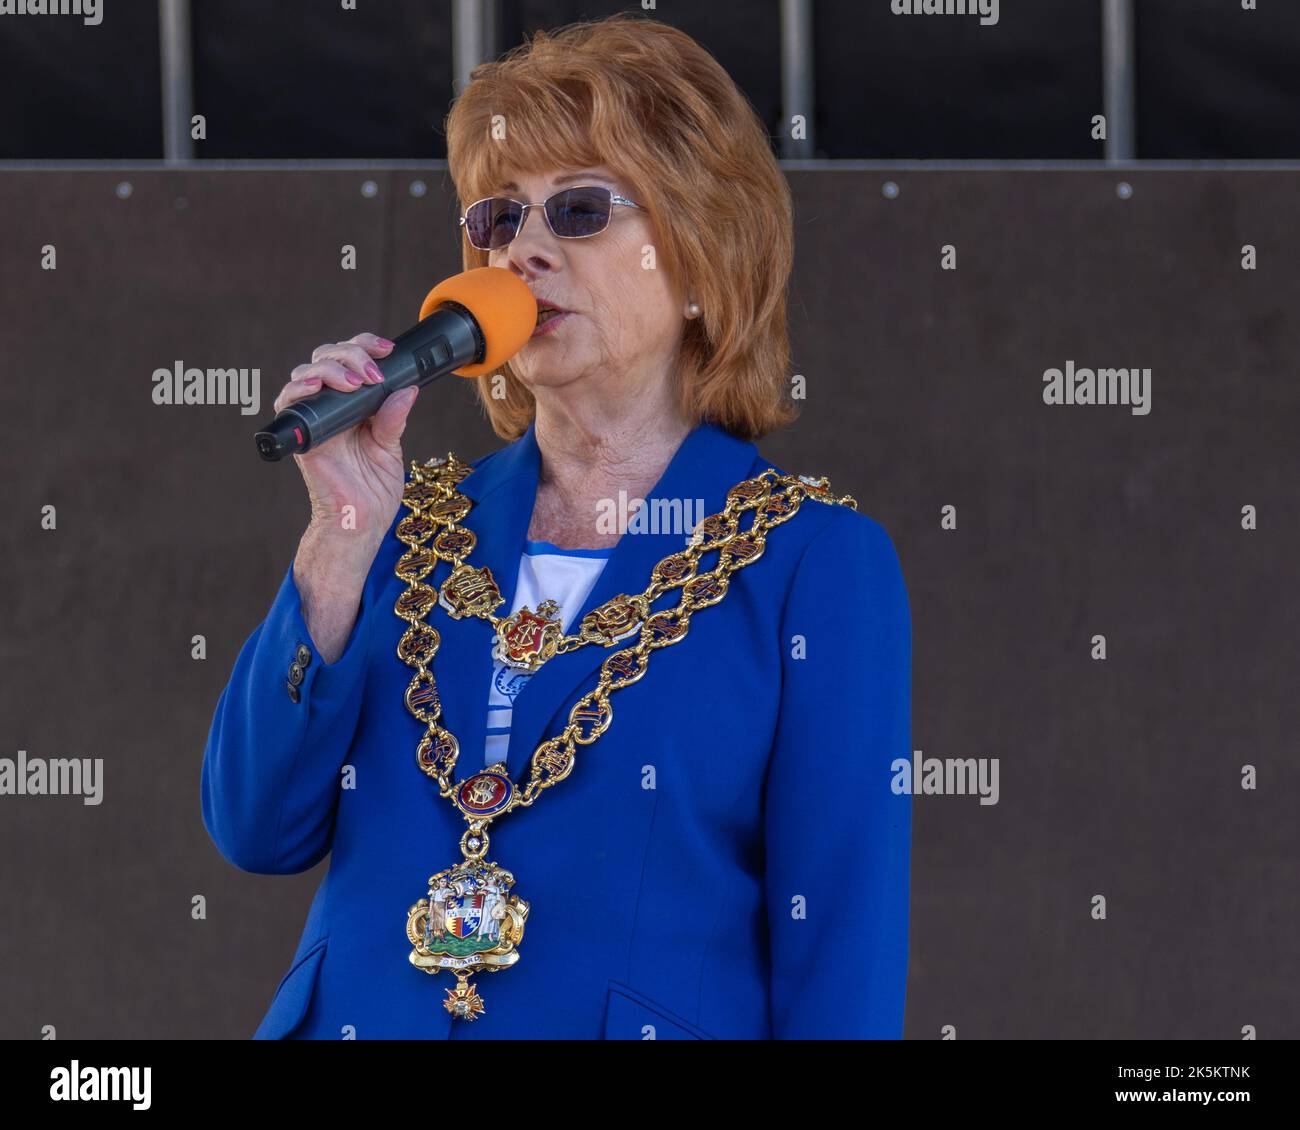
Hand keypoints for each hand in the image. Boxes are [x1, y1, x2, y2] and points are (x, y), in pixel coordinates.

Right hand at [273, 332, 418, 539]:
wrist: (362, 520)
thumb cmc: (374, 488)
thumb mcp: (391, 447)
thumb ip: (395, 418)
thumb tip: (409, 389)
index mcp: (354, 403)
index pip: (351, 359)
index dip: (365, 347)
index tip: (387, 351)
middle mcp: (331, 405)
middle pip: (327, 357)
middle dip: (351, 354)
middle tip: (372, 374)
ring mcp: (314, 418)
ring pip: (307, 372)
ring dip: (330, 368)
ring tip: (354, 383)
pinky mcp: (301, 434)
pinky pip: (288, 402)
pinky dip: (298, 388)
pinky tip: (315, 386)